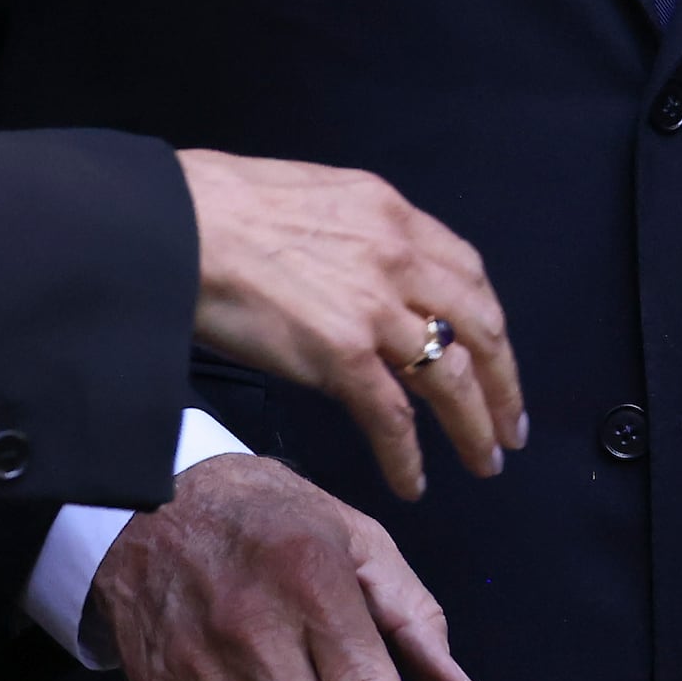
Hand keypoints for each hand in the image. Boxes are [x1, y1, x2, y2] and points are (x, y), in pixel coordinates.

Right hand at [176, 149, 523, 500]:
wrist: (169, 225)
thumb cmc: (217, 209)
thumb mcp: (314, 199)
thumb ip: (357, 238)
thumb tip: (369, 275)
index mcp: (392, 214)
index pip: (469, 275)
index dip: (489, 324)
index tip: (497, 358)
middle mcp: (398, 257)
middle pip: (480, 327)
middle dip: (504, 382)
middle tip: (511, 425)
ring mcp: (373, 307)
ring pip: (450, 376)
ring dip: (476, 425)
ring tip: (485, 461)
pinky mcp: (339, 354)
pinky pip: (392, 417)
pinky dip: (409, 455)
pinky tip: (415, 481)